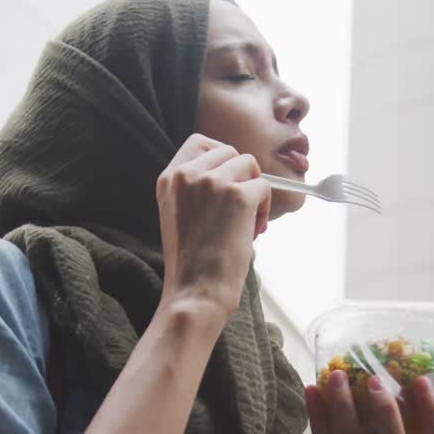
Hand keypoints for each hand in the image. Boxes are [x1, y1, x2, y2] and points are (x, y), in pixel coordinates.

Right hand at [157, 134, 271, 315]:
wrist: (195, 291)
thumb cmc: (191, 262)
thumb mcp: (178, 213)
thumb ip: (194, 187)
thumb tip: (231, 171)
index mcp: (168, 178)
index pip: (200, 142)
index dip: (221, 157)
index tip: (229, 180)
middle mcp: (186, 174)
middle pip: (230, 151)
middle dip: (241, 176)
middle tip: (241, 209)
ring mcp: (211, 182)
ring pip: (250, 165)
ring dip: (255, 191)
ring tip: (247, 222)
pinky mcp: (237, 196)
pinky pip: (265, 186)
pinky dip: (265, 208)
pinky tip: (254, 230)